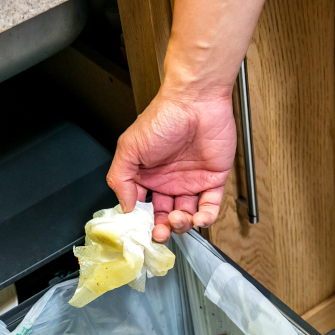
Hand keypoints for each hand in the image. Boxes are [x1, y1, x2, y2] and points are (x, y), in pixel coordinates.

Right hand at [107, 89, 236, 241]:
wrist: (195, 102)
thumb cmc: (162, 118)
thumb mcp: (129, 148)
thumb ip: (120, 179)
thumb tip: (124, 206)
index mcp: (147, 175)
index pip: (143, 206)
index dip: (142, 221)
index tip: (141, 230)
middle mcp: (168, 180)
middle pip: (164, 215)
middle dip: (162, 229)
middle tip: (161, 232)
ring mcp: (191, 181)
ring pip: (187, 215)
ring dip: (182, 224)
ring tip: (178, 218)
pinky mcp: (213, 179)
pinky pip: (211, 206)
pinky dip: (206, 218)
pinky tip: (198, 218)